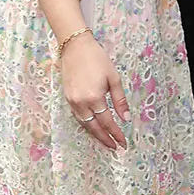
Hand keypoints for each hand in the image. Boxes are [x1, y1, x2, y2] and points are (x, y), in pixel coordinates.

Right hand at [61, 34, 129, 149]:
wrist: (75, 47)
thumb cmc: (97, 59)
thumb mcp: (114, 78)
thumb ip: (119, 100)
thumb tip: (126, 118)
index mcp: (94, 98)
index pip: (107, 122)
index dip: (116, 134)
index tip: (124, 143)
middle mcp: (81, 103)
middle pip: (94, 127)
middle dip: (105, 139)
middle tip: (115, 147)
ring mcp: (72, 101)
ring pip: (84, 124)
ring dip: (95, 134)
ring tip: (106, 141)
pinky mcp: (67, 98)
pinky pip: (78, 117)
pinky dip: (86, 124)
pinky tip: (93, 127)